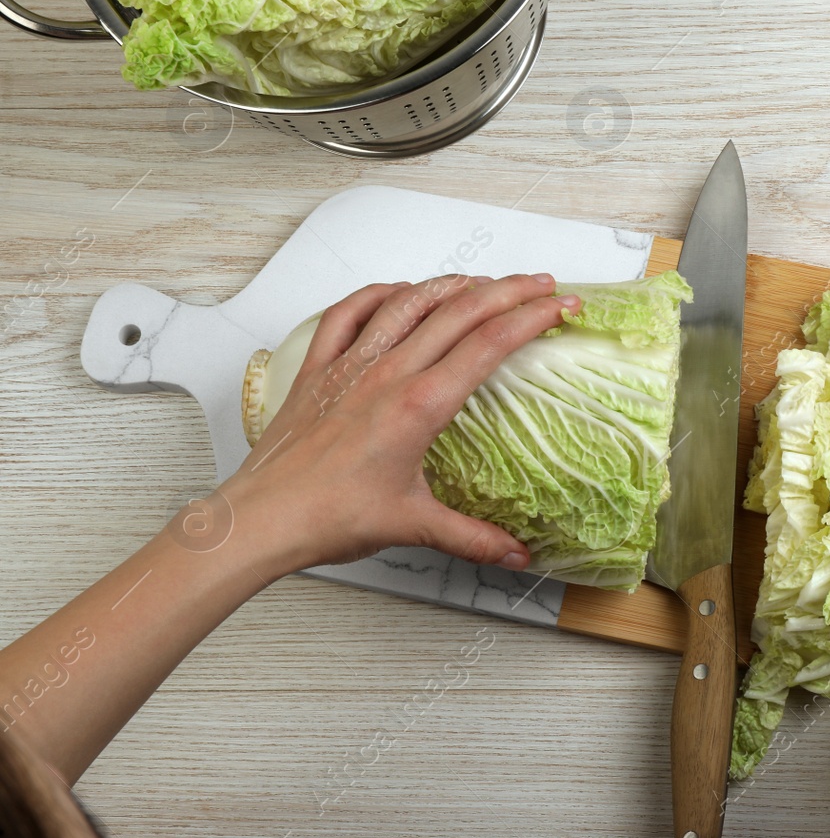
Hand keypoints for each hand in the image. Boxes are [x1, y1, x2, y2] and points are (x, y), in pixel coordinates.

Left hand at [223, 273, 580, 575]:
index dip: (532, 318)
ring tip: (484, 281)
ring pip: (410, 303)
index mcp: (420, 405)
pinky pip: (349, 313)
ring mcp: (352, 365)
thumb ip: (473, 538)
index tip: (561, 306)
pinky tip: (399, 291)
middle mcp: (389, 374)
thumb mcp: (413, 526)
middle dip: (509, 291)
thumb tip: (517, 556)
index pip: (490, 344)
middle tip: (541, 284)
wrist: (261, 519)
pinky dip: (379, 294)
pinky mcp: (319, 369)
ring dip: (453, 284)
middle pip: (461, 312)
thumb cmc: (328, 518)